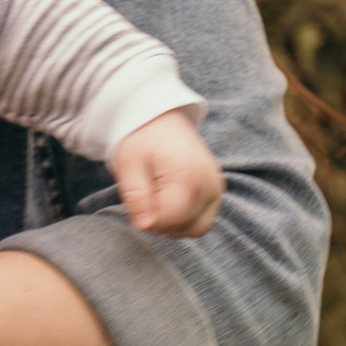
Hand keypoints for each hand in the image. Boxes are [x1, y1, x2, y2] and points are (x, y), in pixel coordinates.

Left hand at [109, 109, 224, 236]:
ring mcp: (217, 188)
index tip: (139, 198)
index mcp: (187, 177)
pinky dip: (185, 217)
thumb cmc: (141, 139)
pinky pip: (203, 218)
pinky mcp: (217, 190)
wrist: (161, 116)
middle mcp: (210, 185)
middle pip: (185, 228)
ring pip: (197, 228)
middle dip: (162, 222)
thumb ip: (136, 197)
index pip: (169, 221)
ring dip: (174, 223)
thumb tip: (145, 227)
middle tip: (147, 196)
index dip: (148, 218)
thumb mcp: (128, 164)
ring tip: (158, 195)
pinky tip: (170, 196)